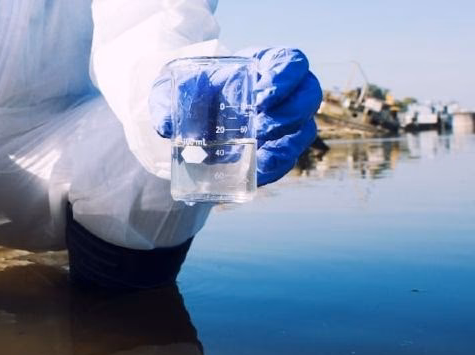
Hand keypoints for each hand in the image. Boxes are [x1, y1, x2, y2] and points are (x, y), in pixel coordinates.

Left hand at [150, 47, 322, 185]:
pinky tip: (257, 171)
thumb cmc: (192, 90)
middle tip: (259, 125)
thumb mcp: (176, 87)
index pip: (293, 63)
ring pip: (304, 131)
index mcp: (266, 65)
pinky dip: (275, 165)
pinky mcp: (278, 149)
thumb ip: (167, 99)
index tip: (260, 96)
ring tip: (256, 150)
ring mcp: (286, 122)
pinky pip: (289, 159)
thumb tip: (166, 126)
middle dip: (289, 114)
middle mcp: (286, 92)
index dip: (285, 78)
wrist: (190, 115)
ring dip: (284, 143)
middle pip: (309, 97)